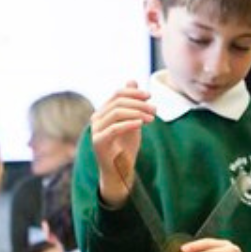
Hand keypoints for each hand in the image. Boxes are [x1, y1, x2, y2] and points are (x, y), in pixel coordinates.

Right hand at [91, 82, 154, 206]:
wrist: (120, 172)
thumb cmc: (125, 147)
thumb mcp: (133, 121)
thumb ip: (132, 104)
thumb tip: (132, 80)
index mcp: (103, 112)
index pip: (117, 94)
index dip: (134, 92)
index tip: (150, 96)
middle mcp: (96, 119)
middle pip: (118, 102)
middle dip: (139, 104)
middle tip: (155, 110)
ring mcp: (95, 130)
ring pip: (116, 113)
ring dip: (137, 113)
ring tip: (152, 118)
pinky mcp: (98, 142)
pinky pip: (114, 128)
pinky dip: (129, 124)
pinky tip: (141, 124)